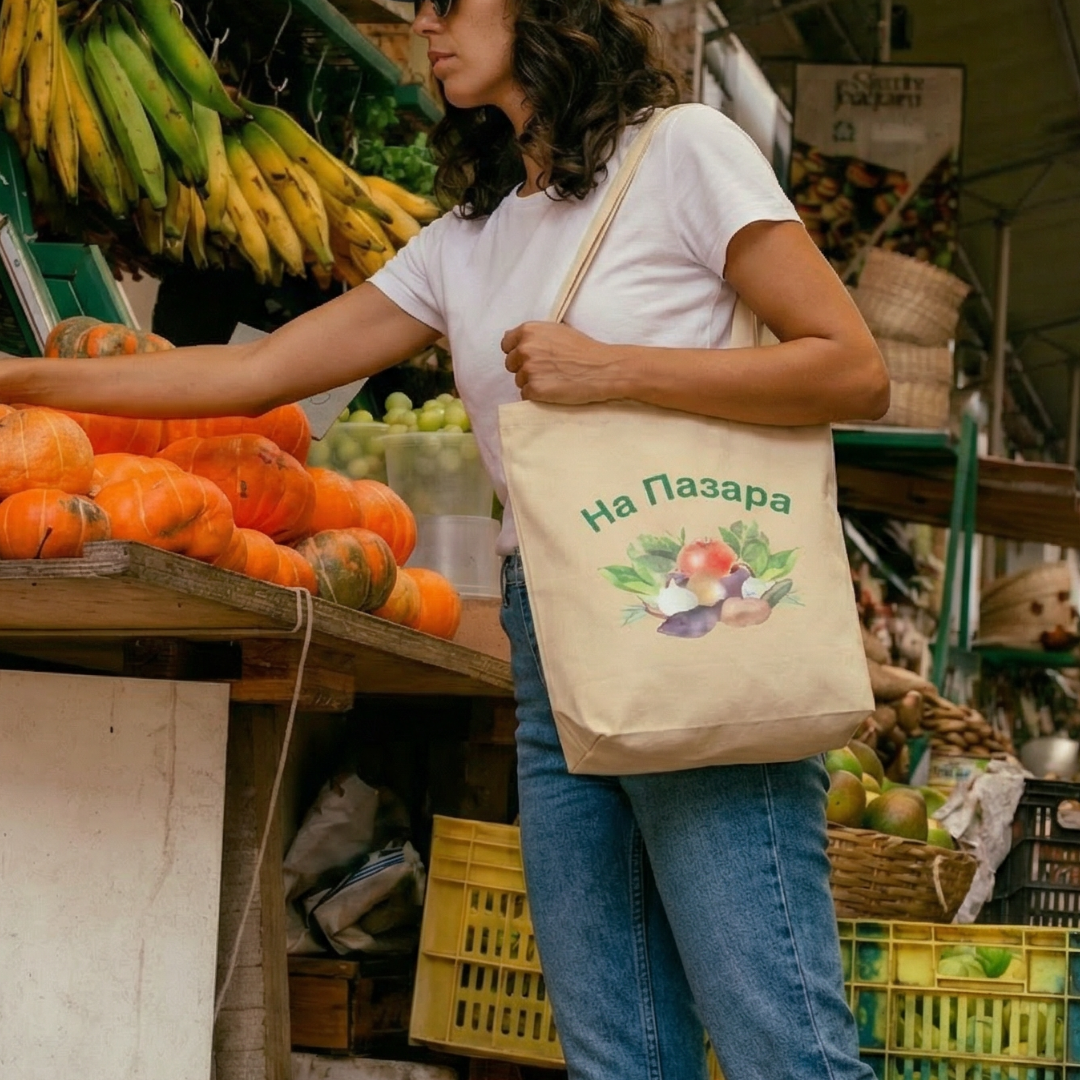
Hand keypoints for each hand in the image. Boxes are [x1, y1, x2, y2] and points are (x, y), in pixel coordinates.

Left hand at [501, 321, 619, 403]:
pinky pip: (526, 395)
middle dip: (524, 369)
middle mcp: (525, 349)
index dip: (517, 352)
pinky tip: (554, 390)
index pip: (506, 344)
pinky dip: (537, 396)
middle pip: (511, 365)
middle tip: (547, 371)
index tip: (530, 358)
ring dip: (532, 383)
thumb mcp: (558, 331)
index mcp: (528, 331)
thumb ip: (534, 335)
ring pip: (519, 381)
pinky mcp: (534, 389)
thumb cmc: (584, 350)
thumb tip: (510, 337)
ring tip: (554, 380)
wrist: (603, 369)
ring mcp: (528, 370)